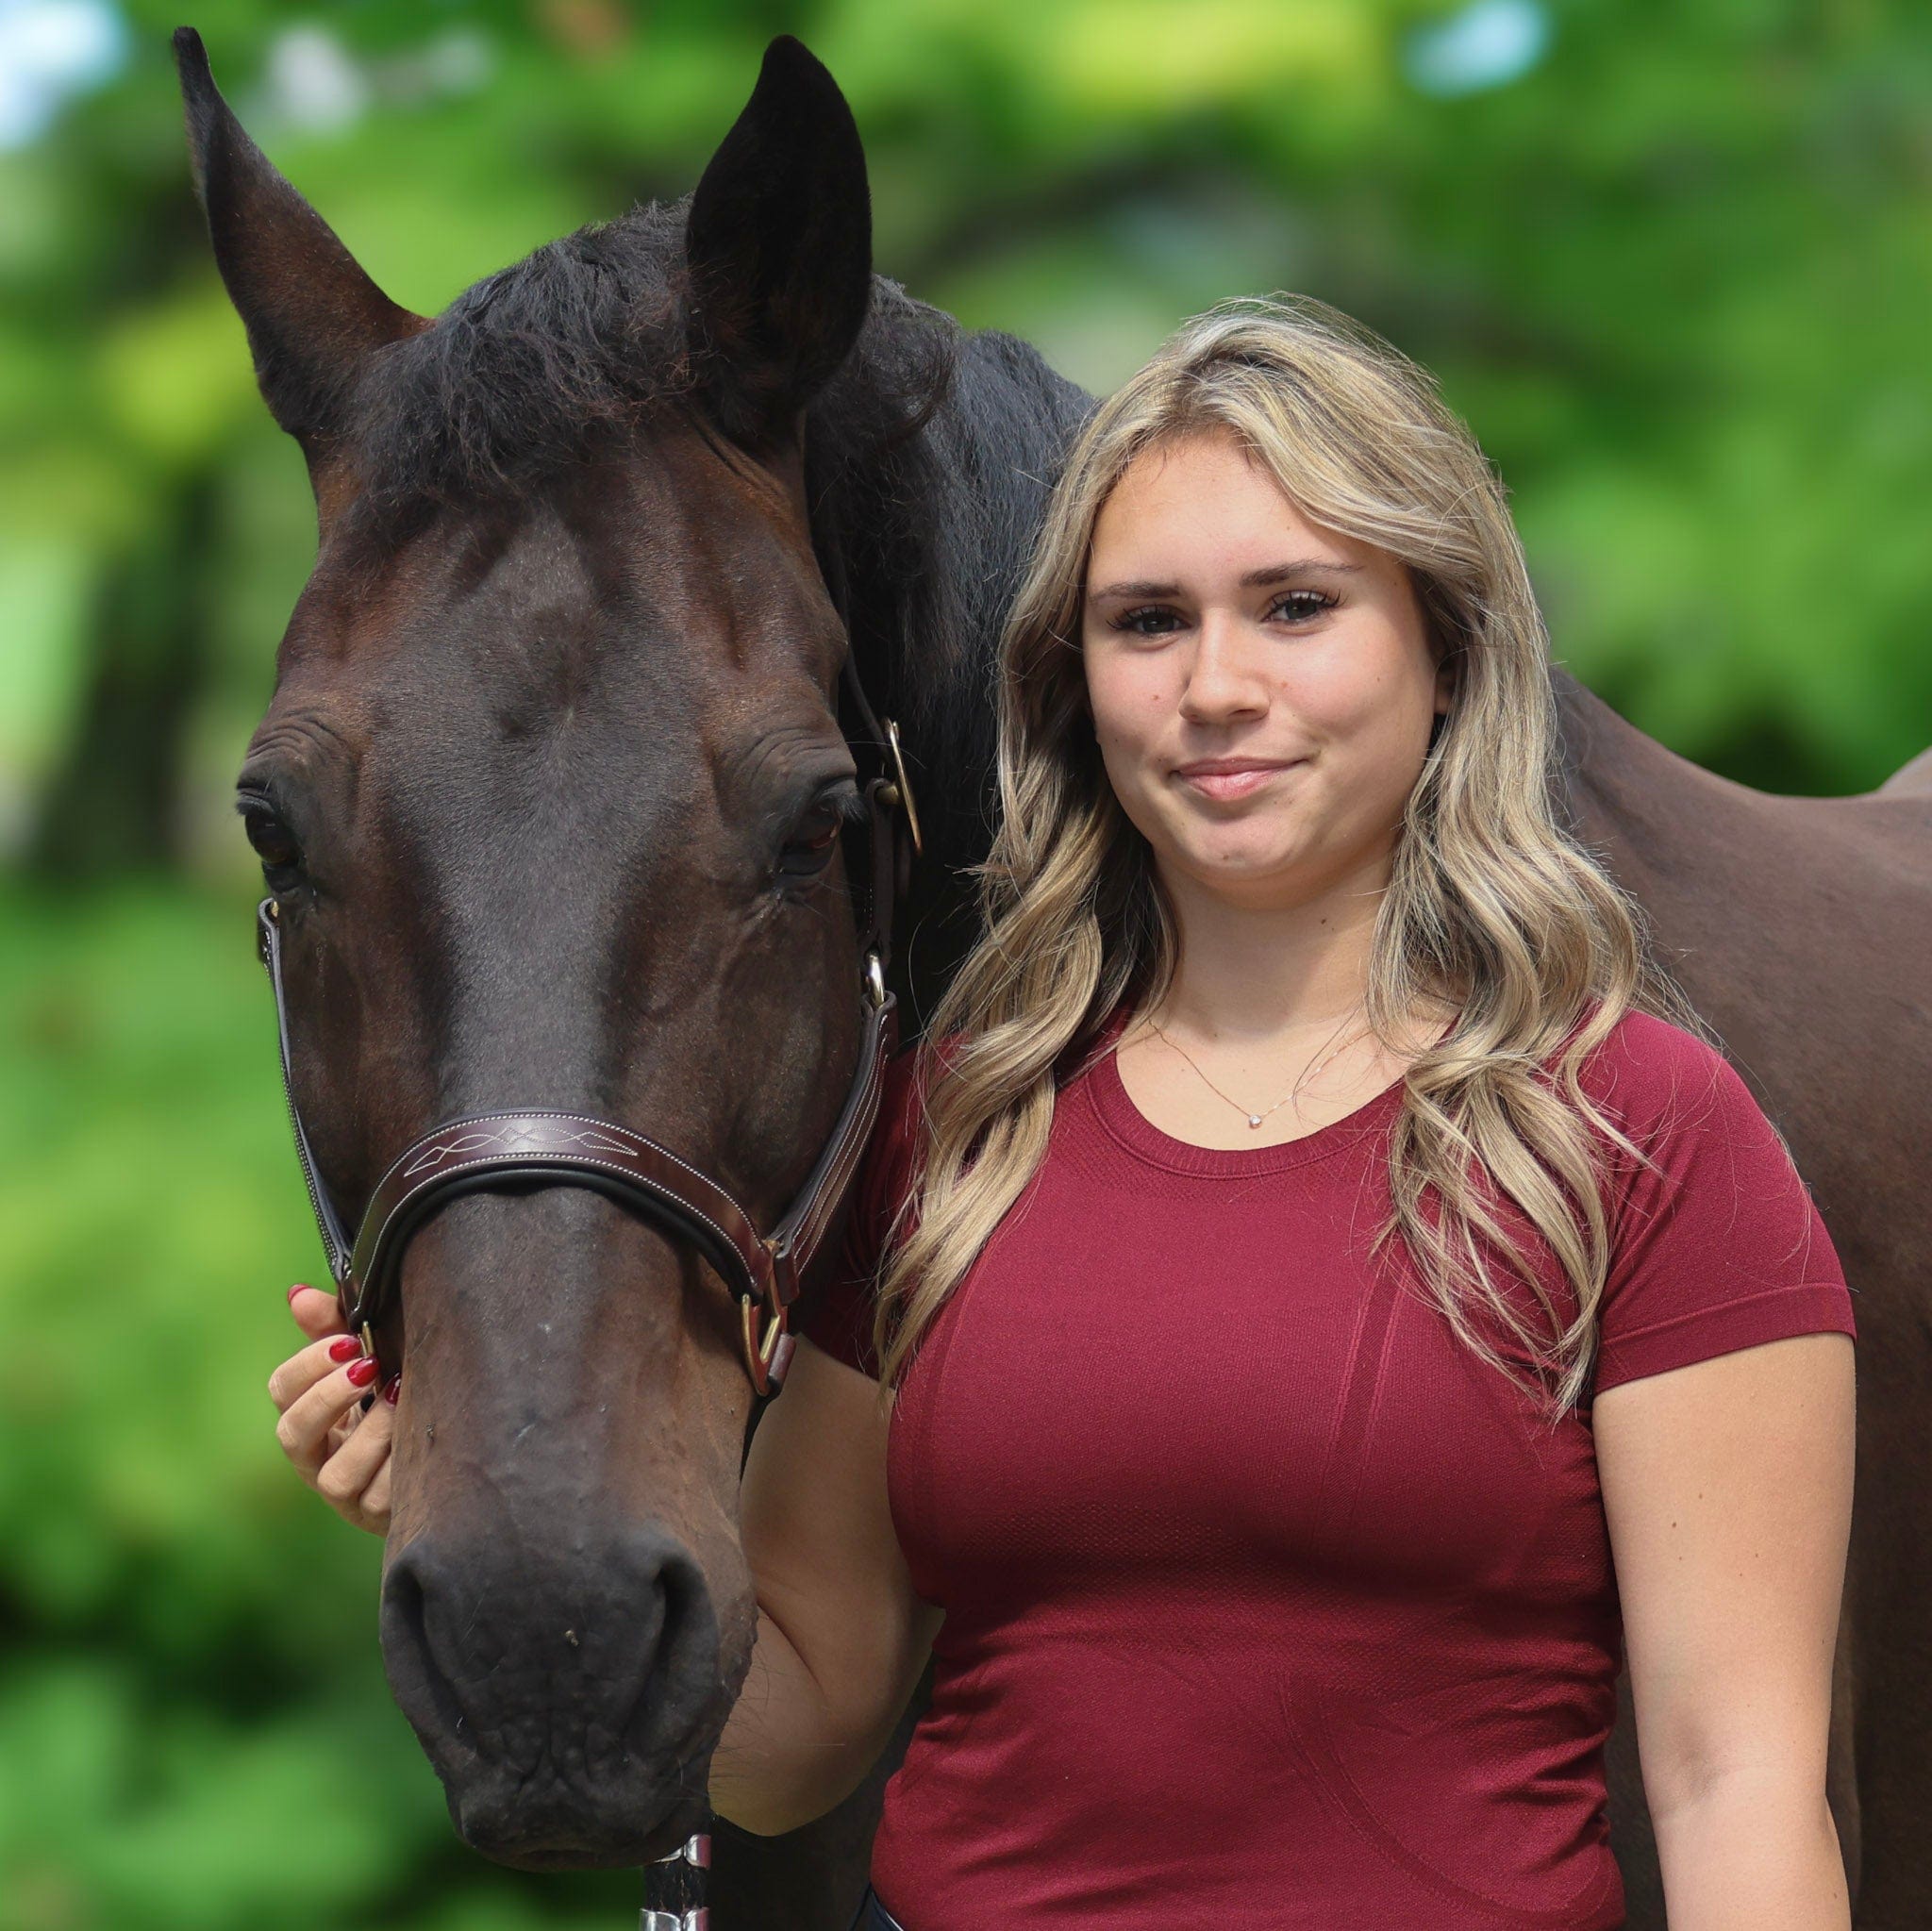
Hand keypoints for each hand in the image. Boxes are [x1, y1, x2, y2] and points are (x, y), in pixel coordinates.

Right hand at [268, 1285, 395, 1535]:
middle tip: (368, 1366)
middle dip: (329, 1396)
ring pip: (336, 1475)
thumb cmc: (395, 1400)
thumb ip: (334, 1328)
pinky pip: (378, 1499)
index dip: (308, 1365)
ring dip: (371, 1432)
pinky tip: (419, 1441)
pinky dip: (396, 1468)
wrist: (442, 1459)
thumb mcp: (367, 1363)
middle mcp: (317, 1458)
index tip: (350, 1343)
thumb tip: (298, 1293)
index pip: (282, 1390)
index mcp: (310, 1415)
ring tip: (402, 1398)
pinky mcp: (374, 1517)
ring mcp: (344, 1494)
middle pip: (293, 1433)